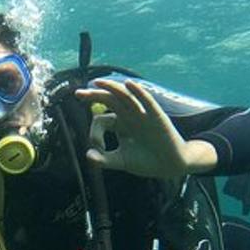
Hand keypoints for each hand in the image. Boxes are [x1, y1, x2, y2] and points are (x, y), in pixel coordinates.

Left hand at [75, 79, 217, 177]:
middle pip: (109, 100)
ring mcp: (142, 114)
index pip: (100, 120)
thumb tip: (87, 155)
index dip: (94, 133)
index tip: (97, 148)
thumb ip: (104, 160)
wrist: (170, 166)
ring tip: (98, 82)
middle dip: (94, 95)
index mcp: (120, 125)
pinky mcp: (156, 117)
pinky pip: (147, 101)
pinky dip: (138, 92)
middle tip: (79, 93)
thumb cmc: (146, 162)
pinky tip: (129, 85)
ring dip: (112, 88)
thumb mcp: (121, 161)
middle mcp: (129, 116)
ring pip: (125, 97)